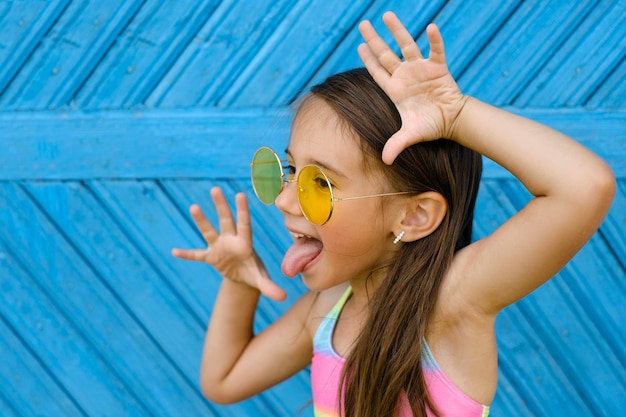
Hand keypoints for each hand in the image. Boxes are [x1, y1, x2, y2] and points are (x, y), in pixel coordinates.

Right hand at [171, 187, 286, 300]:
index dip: (242, 210)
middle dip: (221, 206)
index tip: (240, 194)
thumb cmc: (255, 273)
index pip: (244, 224)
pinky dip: (187, 254)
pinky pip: (197, 255)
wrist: (244, 277)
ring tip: (193, 207)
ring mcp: (219, 247)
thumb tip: (283, 297)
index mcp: (245, 243)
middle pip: (226, 220)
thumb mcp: (262, 280)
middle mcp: (231, 240)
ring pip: (209, 231)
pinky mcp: (211, 257)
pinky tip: (174, 251)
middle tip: (216, 189)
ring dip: (201, 220)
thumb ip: (270, 287)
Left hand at [358, 12, 466, 163]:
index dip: (368, 59)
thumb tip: (385, 161)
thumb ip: (396, 145)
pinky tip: (431, 27)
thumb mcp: (410, 135)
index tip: (359, 45)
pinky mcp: (438, 67)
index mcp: (395, 89)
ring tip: (387, 15)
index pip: (377, 71)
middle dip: (374, 39)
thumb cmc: (429, 126)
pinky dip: (434, 40)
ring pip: (406, 46)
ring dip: (397, 31)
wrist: (452, 121)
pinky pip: (436, 50)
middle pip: (386, 54)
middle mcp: (405, 76)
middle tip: (363, 24)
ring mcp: (421, 69)